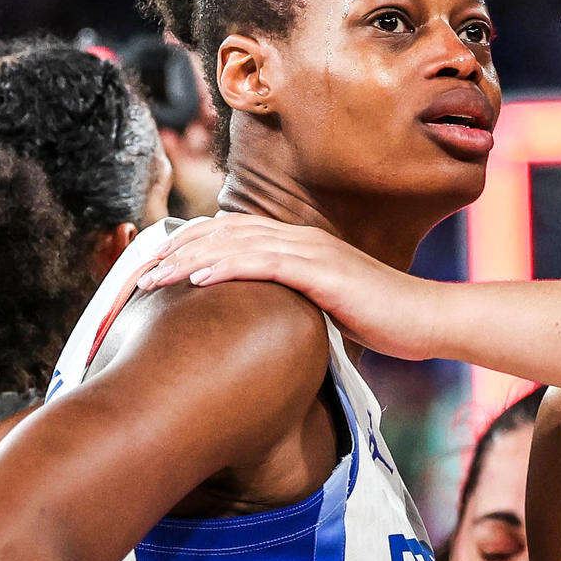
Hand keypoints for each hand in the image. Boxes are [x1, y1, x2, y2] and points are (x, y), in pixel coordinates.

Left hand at [135, 216, 449, 359]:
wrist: (425, 319)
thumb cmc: (379, 319)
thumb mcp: (322, 309)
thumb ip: (289, 305)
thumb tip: (256, 326)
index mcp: (294, 244)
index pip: (228, 236)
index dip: (185, 247)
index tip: (150, 269)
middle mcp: (297, 239)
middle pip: (221, 235)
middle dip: (174, 252)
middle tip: (134, 274)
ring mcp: (310, 252)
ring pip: (235, 245)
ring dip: (189, 260)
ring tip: (152, 277)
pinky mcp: (323, 272)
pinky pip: (266, 265)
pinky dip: (229, 268)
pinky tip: (198, 278)